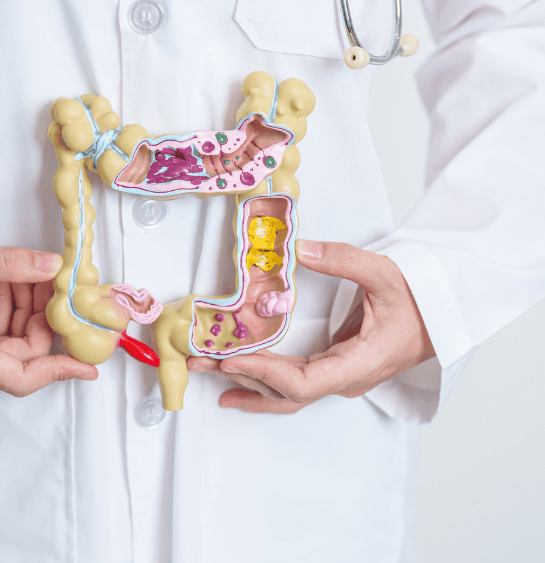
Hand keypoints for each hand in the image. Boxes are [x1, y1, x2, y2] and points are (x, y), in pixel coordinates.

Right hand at [0, 245, 98, 396]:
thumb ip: (10, 264)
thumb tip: (52, 266)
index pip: (17, 377)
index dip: (56, 371)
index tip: (87, 364)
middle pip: (16, 354)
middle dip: (41, 319)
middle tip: (57, 285)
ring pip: (4, 339)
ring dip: (24, 307)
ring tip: (31, 272)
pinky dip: (5, 304)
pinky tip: (11, 277)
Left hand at [187, 239, 434, 413]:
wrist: (445, 315)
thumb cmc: (421, 298)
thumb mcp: (387, 273)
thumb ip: (345, 260)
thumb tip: (303, 249)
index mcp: (359, 364)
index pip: (303, 382)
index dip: (265, 374)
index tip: (232, 360)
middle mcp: (345, 379)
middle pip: (285, 392)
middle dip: (241, 378)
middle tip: (199, 363)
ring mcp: (339, 378)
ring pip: (286, 395)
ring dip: (246, 383)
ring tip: (206, 373)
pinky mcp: (334, 370)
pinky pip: (292, 386)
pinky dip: (261, 384)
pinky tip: (234, 385)